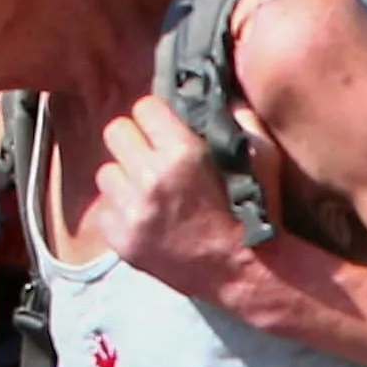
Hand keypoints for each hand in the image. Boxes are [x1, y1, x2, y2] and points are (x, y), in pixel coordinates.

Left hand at [89, 94, 293, 318]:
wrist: (245, 273)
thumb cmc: (257, 212)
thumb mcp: (262, 157)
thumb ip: (240, 119)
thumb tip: (220, 94)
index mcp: (182, 152)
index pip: (144, 107)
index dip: (157, 117)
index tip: (166, 129)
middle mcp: (151, 178)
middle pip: (116, 132)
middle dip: (135, 141)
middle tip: (152, 156)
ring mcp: (132, 211)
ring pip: (106, 172)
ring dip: (125, 178)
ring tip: (149, 191)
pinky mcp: (121, 239)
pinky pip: (104, 210)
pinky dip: (121, 212)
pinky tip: (145, 219)